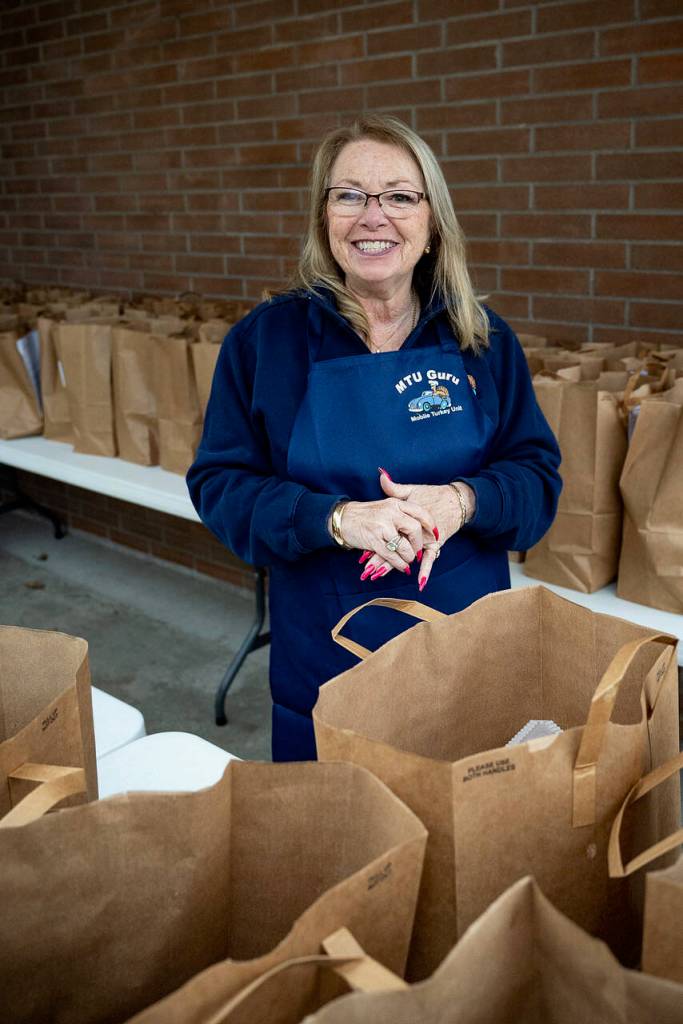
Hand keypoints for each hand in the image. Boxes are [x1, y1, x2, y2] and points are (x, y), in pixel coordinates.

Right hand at [340, 496, 436, 577]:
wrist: (342, 518)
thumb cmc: (365, 514)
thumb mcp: (384, 504)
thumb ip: (400, 508)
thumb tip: (420, 521)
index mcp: (394, 503)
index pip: (419, 512)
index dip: (430, 523)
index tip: (436, 533)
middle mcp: (390, 512)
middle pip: (414, 529)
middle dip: (418, 543)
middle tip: (417, 551)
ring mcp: (381, 526)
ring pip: (403, 545)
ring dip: (408, 556)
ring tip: (408, 560)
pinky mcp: (374, 540)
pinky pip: (391, 555)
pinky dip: (399, 563)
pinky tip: (402, 567)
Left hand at [359, 471, 474, 590]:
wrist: (455, 500)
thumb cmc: (432, 495)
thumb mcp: (411, 491)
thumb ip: (394, 487)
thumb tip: (381, 475)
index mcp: (405, 518)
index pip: (386, 533)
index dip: (374, 544)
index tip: (361, 555)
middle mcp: (414, 530)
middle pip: (393, 546)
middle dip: (379, 560)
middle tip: (366, 571)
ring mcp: (425, 538)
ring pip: (406, 555)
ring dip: (392, 566)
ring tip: (377, 576)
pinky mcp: (436, 543)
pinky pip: (430, 559)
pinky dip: (425, 570)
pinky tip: (420, 583)